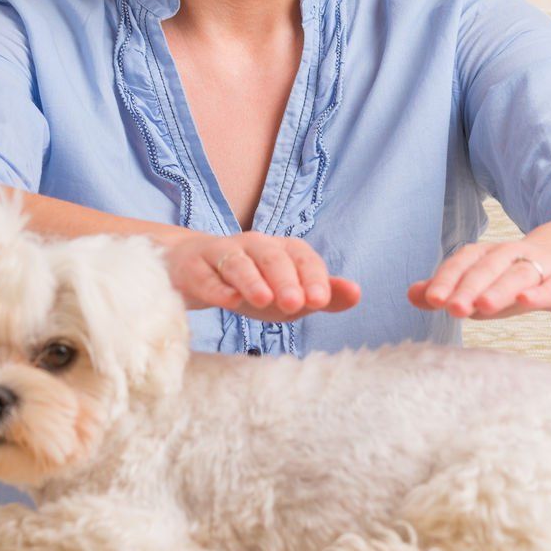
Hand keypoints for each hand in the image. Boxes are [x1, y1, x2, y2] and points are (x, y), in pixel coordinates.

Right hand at [162, 231, 360, 320]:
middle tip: (296, 304)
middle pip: (272, 257)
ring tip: (264, 301)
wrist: (193, 270)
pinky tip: (228, 300)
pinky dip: (217, 287)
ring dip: (252, 281)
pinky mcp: (194, 268)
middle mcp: (253, 245)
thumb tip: (357, 293)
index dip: (312, 277)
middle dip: (285, 279)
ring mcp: (221, 254)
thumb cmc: (251, 285)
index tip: (320, 300)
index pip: (302, 257)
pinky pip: (206, 276)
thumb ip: (322, 294)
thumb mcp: (288, 293)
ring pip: (238, 263)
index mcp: (281, 250)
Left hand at [407, 236, 550, 318]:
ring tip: (481, 306)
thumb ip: (450, 290)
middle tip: (450, 307)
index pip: (465, 262)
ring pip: (518, 274)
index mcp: (490, 255)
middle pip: (488, 268)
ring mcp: (543, 266)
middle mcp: (514, 255)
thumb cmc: (521, 277)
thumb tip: (411, 294)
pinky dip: (540, 292)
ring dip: (499, 289)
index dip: (447, 279)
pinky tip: (526, 300)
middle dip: (468, 287)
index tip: (430, 299)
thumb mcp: (486, 285)